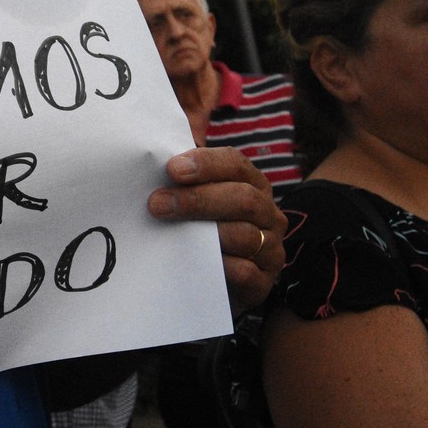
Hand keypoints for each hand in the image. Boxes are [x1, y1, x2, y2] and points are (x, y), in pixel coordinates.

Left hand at [147, 146, 284, 313]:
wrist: (212, 284)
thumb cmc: (203, 233)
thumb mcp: (198, 200)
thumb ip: (188, 174)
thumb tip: (178, 143)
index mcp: (254, 186)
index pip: (236, 165)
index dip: (206, 164)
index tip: (172, 169)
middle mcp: (269, 215)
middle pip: (243, 198)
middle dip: (198, 199)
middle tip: (157, 204)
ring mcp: (270, 249)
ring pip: (245, 235)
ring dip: (205, 233)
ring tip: (170, 233)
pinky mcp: (264, 282)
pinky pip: (245, 271)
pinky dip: (220, 265)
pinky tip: (195, 262)